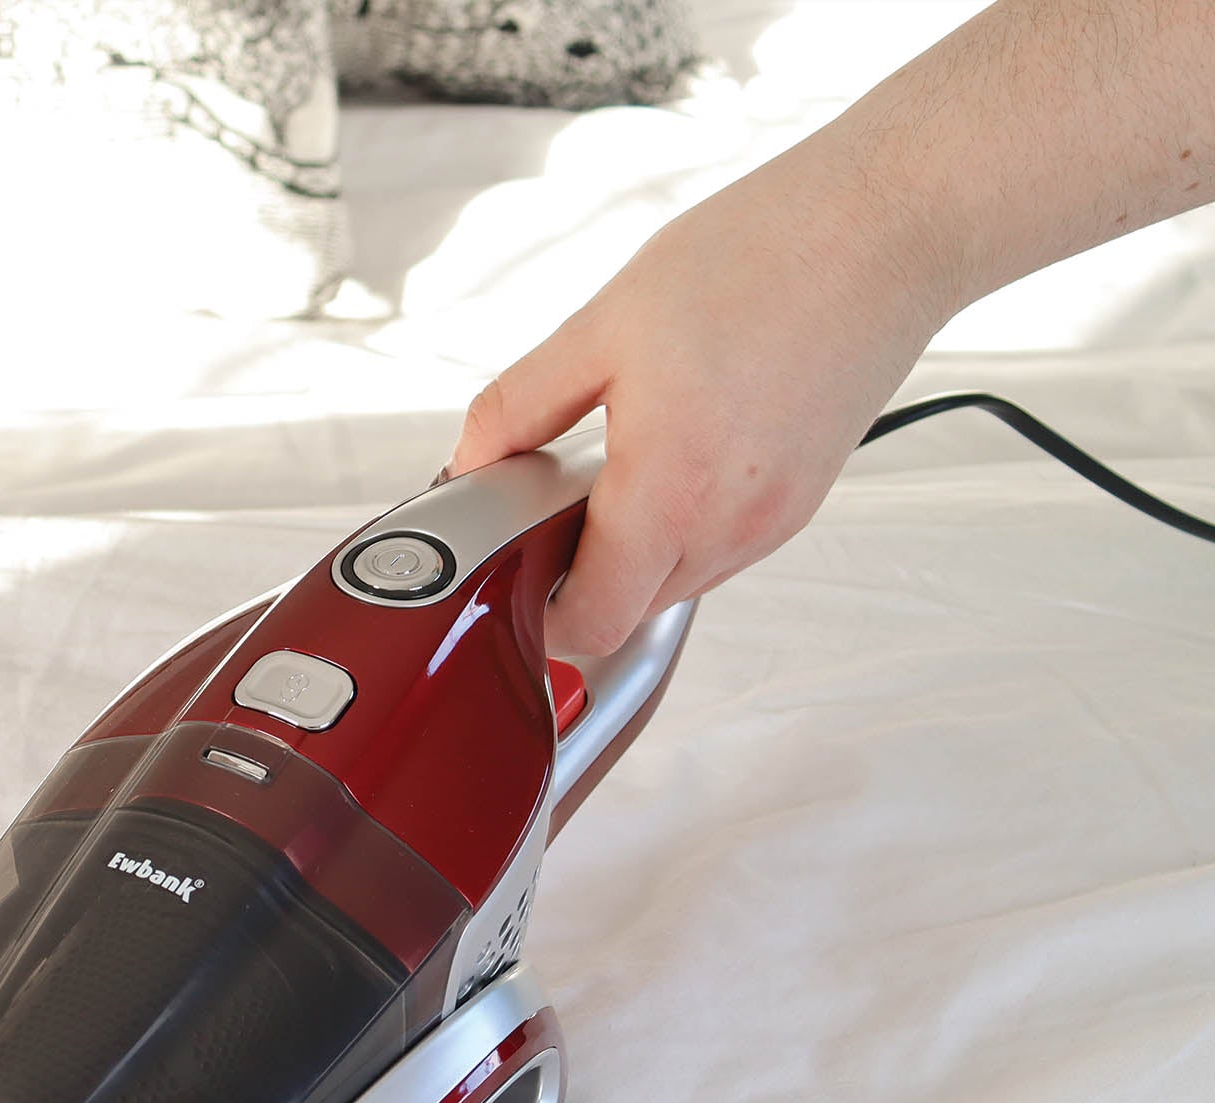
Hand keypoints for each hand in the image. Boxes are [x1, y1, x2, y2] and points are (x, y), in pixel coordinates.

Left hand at [442, 151, 957, 655]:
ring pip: (670, 584)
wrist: (887, 226)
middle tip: (552, 495)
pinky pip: (715, 550)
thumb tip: (469, 461)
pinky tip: (675, 449)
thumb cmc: (766, 257)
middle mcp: (729, 527)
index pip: (590, 623)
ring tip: (623, 456)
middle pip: (626, 611)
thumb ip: (520, 407)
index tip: (510, 574)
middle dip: (576, 573)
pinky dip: (677, 526)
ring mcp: (770, 525)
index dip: (536, 617)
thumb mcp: (604, 325)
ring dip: (629, 549)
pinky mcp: (797, 507)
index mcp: (671, 492)